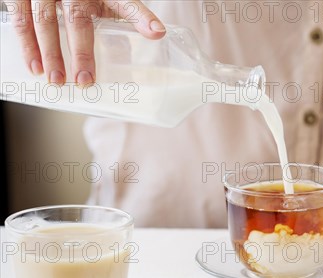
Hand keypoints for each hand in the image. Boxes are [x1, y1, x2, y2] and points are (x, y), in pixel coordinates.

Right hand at [10, 0, 165, 84]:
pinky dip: (27, 45)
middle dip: (81, 51)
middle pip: (77, 19)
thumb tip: (157, 36)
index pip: (124, 1)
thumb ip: (128, 17)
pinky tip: (34, 67)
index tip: (157, 33)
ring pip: (44, 20)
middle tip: (84, 81)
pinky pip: (20, 18)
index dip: (141, 16)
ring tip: (56, 80)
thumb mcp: (108, 1)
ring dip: (49, 52)